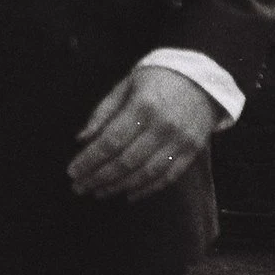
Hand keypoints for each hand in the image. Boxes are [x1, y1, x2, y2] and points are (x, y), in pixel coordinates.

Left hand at [67, 64, 221, 201]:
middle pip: (126, 161)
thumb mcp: (124, 87)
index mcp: (143, 107)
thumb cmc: (155, 80)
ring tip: (98, 192)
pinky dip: (147, 189)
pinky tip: (128, 194)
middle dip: (99, 177)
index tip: (72, 172)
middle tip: (79, 187)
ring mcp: (181, 141)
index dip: (90, 160)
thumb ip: (103, 113)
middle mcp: (163, 127)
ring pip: (146, 173)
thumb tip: (81, 139)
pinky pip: (169, 176)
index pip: (110, 141)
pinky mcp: (194, 151)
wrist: (202, 79)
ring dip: (119, 186)